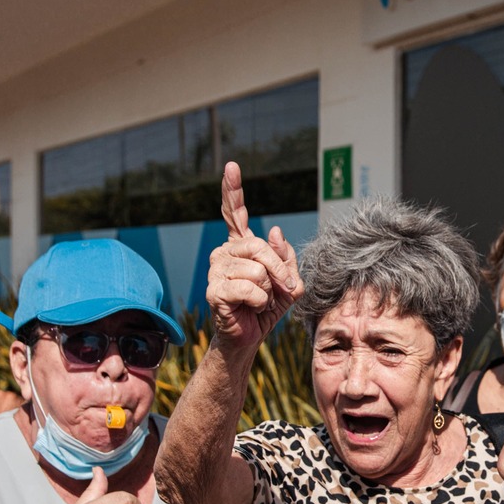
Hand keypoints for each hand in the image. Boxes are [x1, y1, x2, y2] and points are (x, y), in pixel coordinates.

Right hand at [208, 161, 304, 346]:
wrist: (252, 337)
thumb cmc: (268, 307)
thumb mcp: (288, 280)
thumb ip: (286, 256)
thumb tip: (274, 231)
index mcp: (241, 246)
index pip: (235, 213)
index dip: (233, 190)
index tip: (232, 167)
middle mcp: (224, 253)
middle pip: (259, 246)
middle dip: (279, 270)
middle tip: (283, 288)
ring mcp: (216, 271)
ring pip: (257, 270)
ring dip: (269, 291)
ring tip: (260, 301)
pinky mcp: (214, 291)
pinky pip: (250, 289)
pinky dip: (260, 302)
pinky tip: (251, 308)